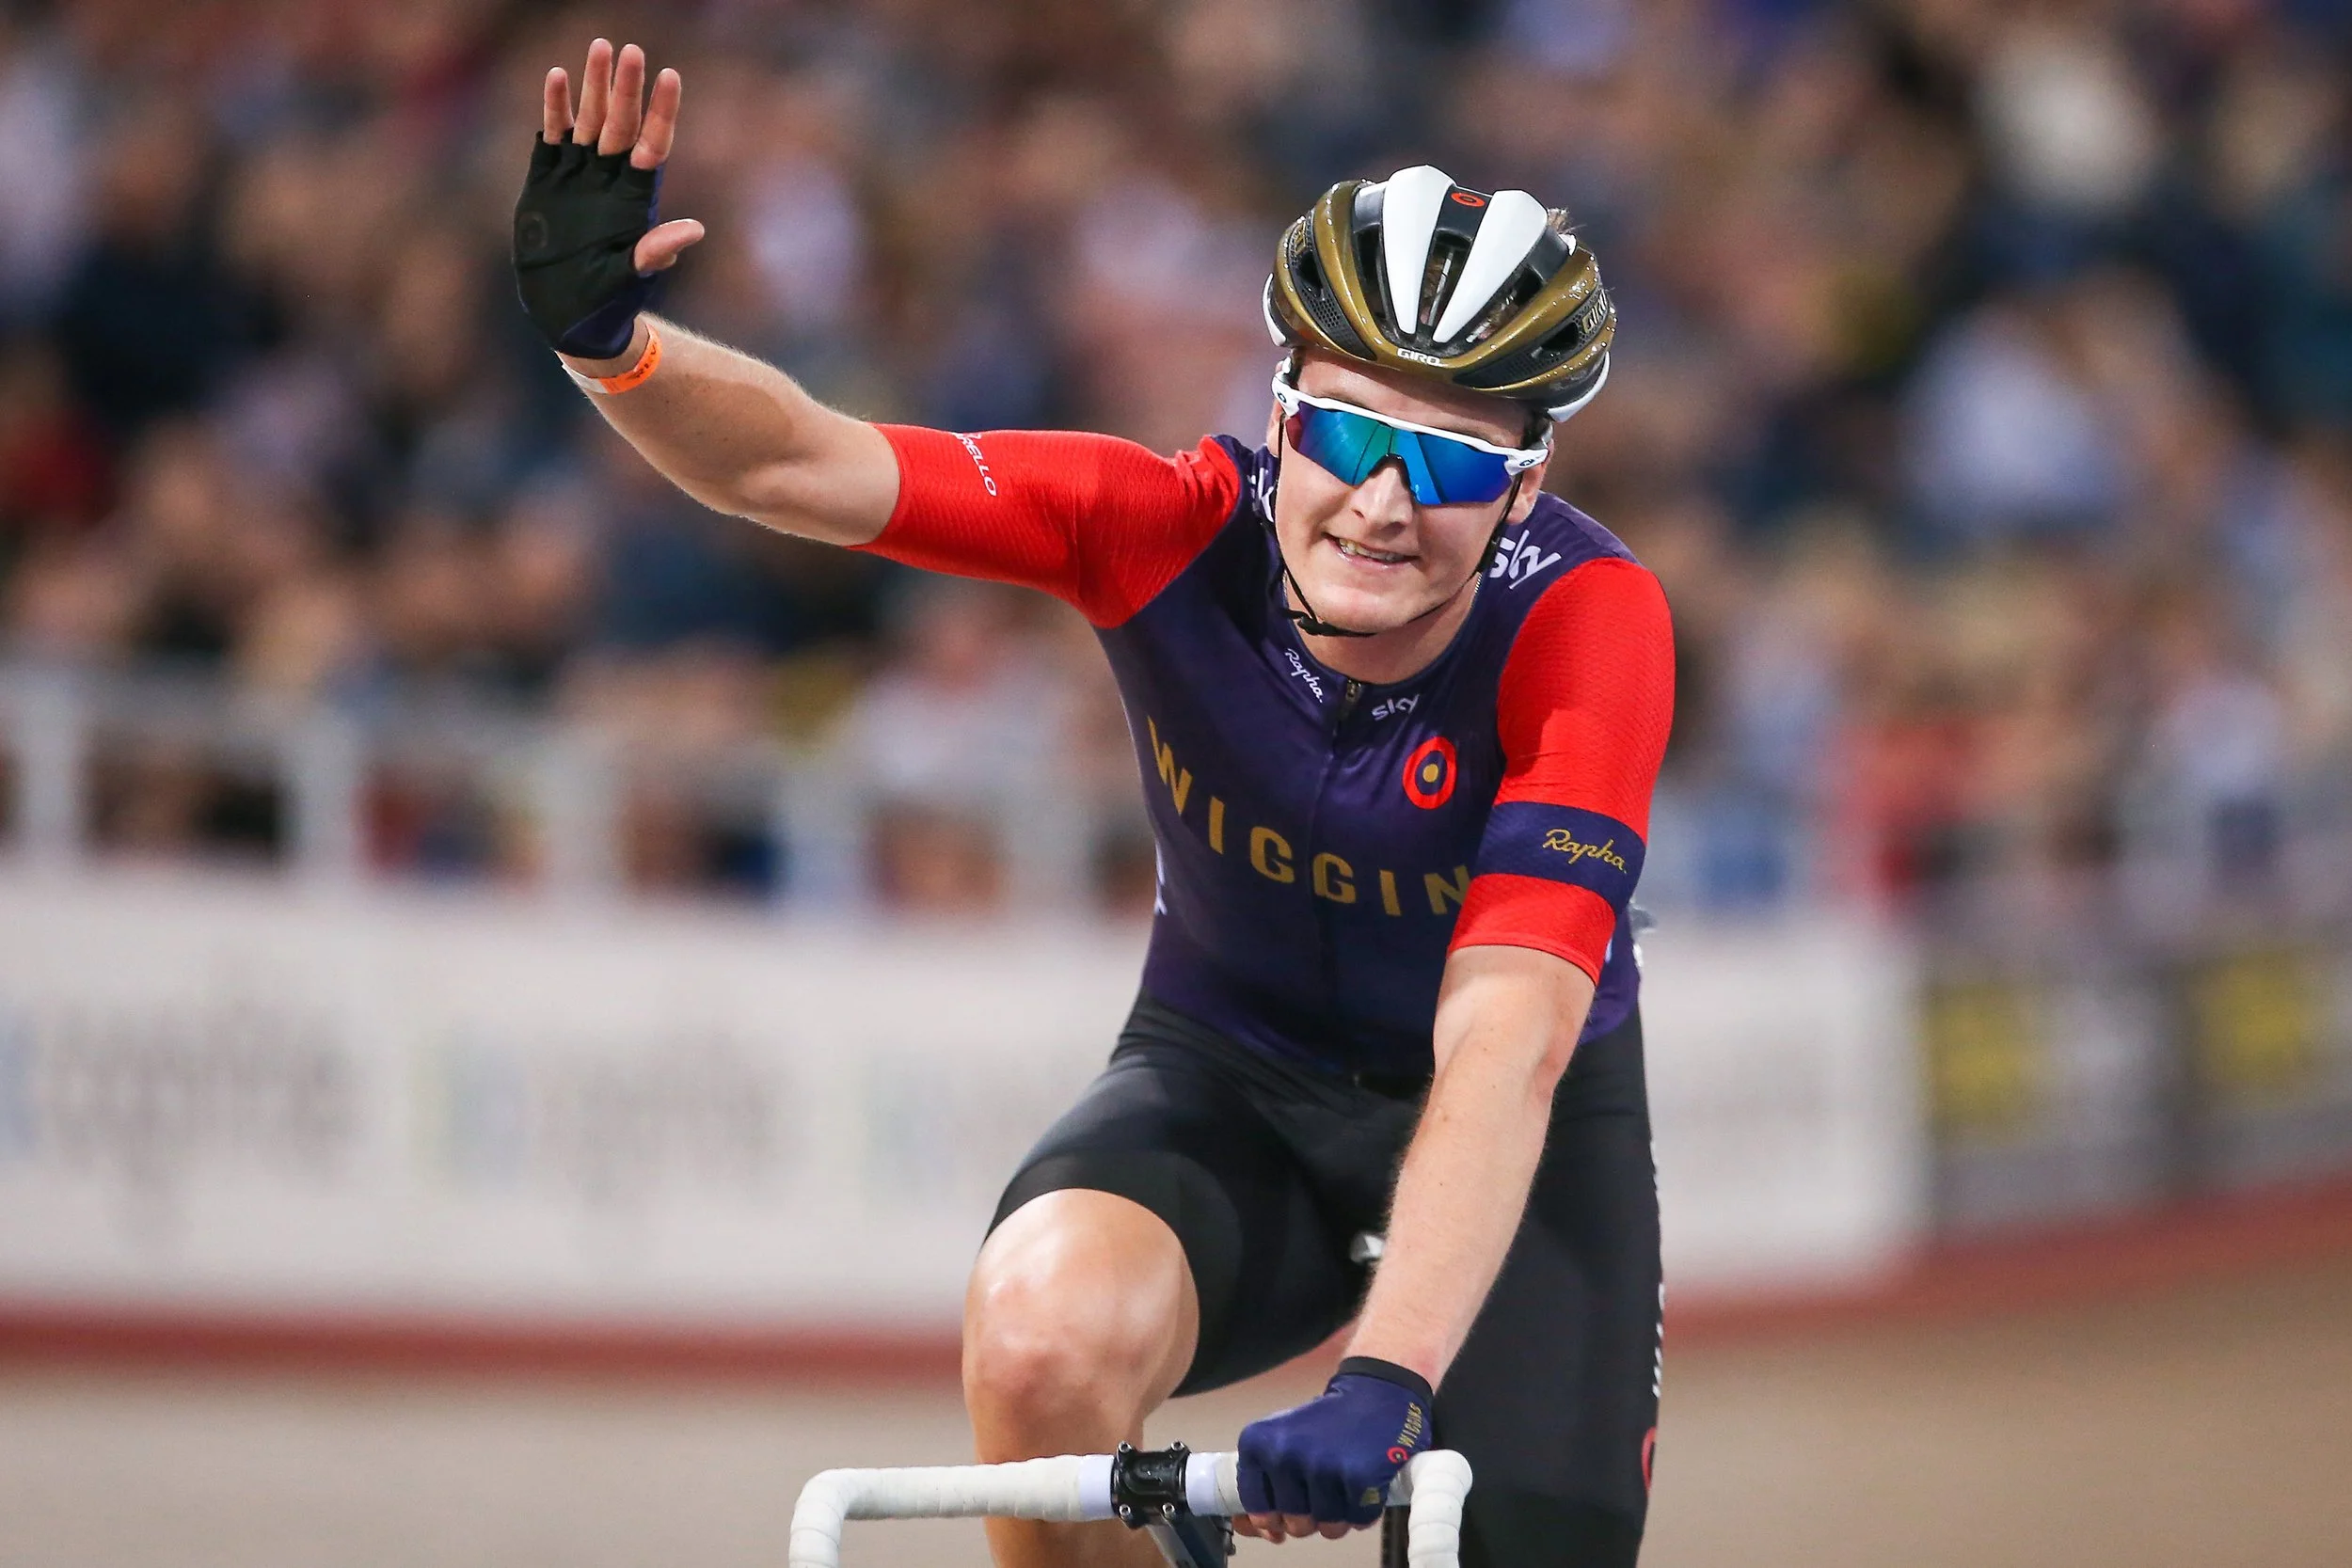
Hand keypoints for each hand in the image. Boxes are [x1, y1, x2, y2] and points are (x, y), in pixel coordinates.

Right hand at [514, 39, 705, 359]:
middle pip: (620, 123)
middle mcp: (608, 181)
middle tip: (629, 49)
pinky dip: (554, 109)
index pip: (652, 145)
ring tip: (599, 47)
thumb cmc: (607, 304)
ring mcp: (578, 178)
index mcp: (633, 199)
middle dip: (625, 87)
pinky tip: (556, 77)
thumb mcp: (630, 279)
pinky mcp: (548, 181)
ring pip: (588, 121)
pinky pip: (552, 137)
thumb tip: (695, 231)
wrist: (567, 316)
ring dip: (592, 86)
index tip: (671, 75)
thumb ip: (654, 252)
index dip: (662, 111)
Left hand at [1235, 1357, 1432, 1542]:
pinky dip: (1365, 1512)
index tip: (1289, 1508)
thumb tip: (1258, 1531)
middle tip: (1324, 1492)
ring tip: (1346, 1490)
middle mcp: (1283, 1455)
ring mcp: (1320, 1467)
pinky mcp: (1357, 1477)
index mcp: (1257, 1444)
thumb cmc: (1326, 1422)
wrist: (1375, 1392)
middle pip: (1295, 1524)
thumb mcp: (1282, 1441)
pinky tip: (1366, 1488)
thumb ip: (1265, 1484)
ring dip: (1341, 1518)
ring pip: (1328, 1528)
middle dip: (1313, 1518)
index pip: (1256, 1509)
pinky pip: (1358, 1520)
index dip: (1275, 1518)